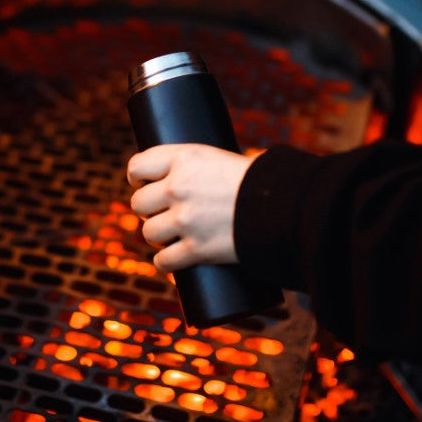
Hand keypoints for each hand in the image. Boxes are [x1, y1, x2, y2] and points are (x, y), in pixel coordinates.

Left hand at [126, 144, 252, 273]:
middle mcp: (178, 187)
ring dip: (158, 235)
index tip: (142, 183)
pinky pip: (164, 261)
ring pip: (149, 232)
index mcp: (183, 158)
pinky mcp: (197, 249)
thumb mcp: (217, 159)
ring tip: (171, 234)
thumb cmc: (255, 180)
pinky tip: (172, 259)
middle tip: (164, 211)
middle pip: (139, 202)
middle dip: (149, 209)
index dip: (137, 177)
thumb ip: (191, 167)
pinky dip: (167, 263)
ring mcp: (185, 220)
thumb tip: (170, 179)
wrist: (284, 204)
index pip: (138, 166)